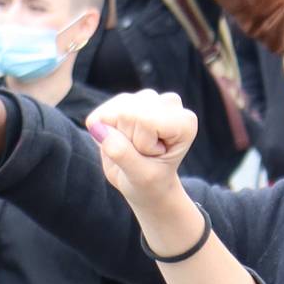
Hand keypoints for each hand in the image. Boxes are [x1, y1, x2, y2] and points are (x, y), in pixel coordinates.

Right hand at [85, 90, 199, 211]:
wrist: (147, 184)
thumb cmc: (150, 182)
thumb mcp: (141, 176)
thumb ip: (123, 154)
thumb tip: (100, 129)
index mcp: (184, 121)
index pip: (146, 121)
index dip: (141, 144)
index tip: (153, 156)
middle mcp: (170, 103)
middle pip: (126, 114)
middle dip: (126, 140)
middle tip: (141, 154)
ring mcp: (148, 98)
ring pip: (112, 112)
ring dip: (115, 135)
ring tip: (134, 148)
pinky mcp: (126, 100)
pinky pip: (100, 115)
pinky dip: (103, 131)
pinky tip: (121, 140)